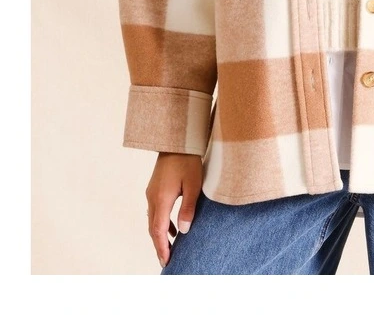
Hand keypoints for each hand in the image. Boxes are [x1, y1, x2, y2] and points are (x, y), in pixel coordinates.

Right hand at [146, 152, 202, 267]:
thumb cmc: (188, 160)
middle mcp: (153, 197)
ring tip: (170, 247)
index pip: (158, 230)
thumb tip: (183, 231)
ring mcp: (152, 192)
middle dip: (159, 245)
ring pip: (153, 220)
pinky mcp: (156, 187)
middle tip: (166, 260)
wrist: (177, 140)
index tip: (166, 261)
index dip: (161, 247)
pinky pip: (156, 211)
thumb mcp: (193, 185)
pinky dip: (161, 223)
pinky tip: (172, 228)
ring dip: (160, 235)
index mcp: (161, 199)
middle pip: (153, 228)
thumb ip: (188, 208)